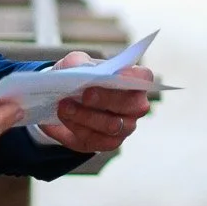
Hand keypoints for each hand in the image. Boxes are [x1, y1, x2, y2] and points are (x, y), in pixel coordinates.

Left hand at [38, 50, 153, 154]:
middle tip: (85, 95)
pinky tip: (63, 119)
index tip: (117, 75)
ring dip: (86, 116)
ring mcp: (124, 127)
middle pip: (132, 105)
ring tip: (64, 107)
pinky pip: (96, 140)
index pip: (144, 78)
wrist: (64, 101)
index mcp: (132, 81)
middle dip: (107, 99)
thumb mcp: (74, 64)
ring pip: (112, 126)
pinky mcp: (108, 143)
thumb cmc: (78, 79)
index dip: (134, 77)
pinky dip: (76, 128)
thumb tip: (80, 68)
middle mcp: (135, 106)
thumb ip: (77, 62)